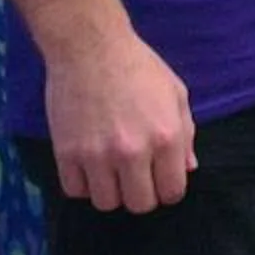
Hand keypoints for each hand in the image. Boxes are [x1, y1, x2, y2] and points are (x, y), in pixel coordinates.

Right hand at [42, 28, 194, 212]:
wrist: (91, 49)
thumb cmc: (140, 68)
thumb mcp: (176, 95)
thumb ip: (185, 135)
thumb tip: (188, 169)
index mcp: (166, 137)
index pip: (172, 192)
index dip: (169, 190)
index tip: (161, 181)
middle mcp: (133, 152)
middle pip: (139, 205)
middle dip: (142, 195)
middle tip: (137, 178)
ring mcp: (96, 156)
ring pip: (105, 203)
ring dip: (111, 192)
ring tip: (112, 171)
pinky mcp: (66, 153)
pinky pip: (75, 191)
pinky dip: (84, 184)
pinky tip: (90, 166)